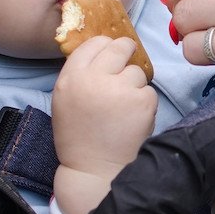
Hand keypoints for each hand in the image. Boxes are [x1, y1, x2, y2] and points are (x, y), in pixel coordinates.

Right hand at [52, 35, 156, 177]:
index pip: (94, 43)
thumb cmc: (79, 137)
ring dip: (135, 86)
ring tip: (123, 109)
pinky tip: (132, 120)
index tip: (111, 55)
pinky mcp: (142, 101)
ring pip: (137, 72)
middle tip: (127, 68)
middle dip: (127, 54)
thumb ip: (80, 74)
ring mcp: (120, 88)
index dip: (106, 47)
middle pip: (120, 48)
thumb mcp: (65, 100)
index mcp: (71, 77)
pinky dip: (144, 104)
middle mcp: (94, 78)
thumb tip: (103, 50)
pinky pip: (149, 91)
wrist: (94, 170)